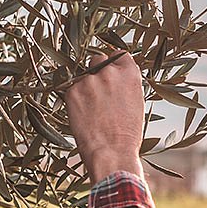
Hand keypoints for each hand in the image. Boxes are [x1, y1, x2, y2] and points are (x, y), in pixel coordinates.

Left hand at [65, 52, 145, 181]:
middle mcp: (110, 72)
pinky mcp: (72, 91)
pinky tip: (83, 115)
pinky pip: (71, 89)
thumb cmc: (127, 135)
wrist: (112, 152)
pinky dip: (75, 99)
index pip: (118, 55)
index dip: (114, 64)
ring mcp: (89, 80)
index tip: (111, 72)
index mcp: (130, 74)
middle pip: (98, 59)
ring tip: (91, 110)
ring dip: (85, 86)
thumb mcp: (136, 103)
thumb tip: (115, 78)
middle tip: (98, 92)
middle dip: (97, 71)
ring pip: (82, 75)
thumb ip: (125, 84)